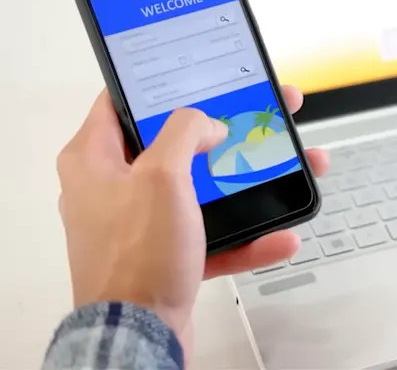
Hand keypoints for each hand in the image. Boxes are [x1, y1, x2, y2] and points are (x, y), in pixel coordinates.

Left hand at [56, 86, 327, 351]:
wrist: (140, 334)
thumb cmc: (134, 258)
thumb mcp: (162, 175)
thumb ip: (186, 132)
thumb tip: (206, 123)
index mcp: (94, 160)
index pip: (120, 103)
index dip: (160, 86)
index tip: (197, 75)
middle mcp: (113, 188)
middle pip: (176, 144)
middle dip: (226, 131)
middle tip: (262, 114)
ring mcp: (140, 223)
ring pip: (204, 188)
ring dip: (249, 181)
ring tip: (289, 169)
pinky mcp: (166, 254)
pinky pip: (214, 233)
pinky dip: (248, 234)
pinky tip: (279, 234)